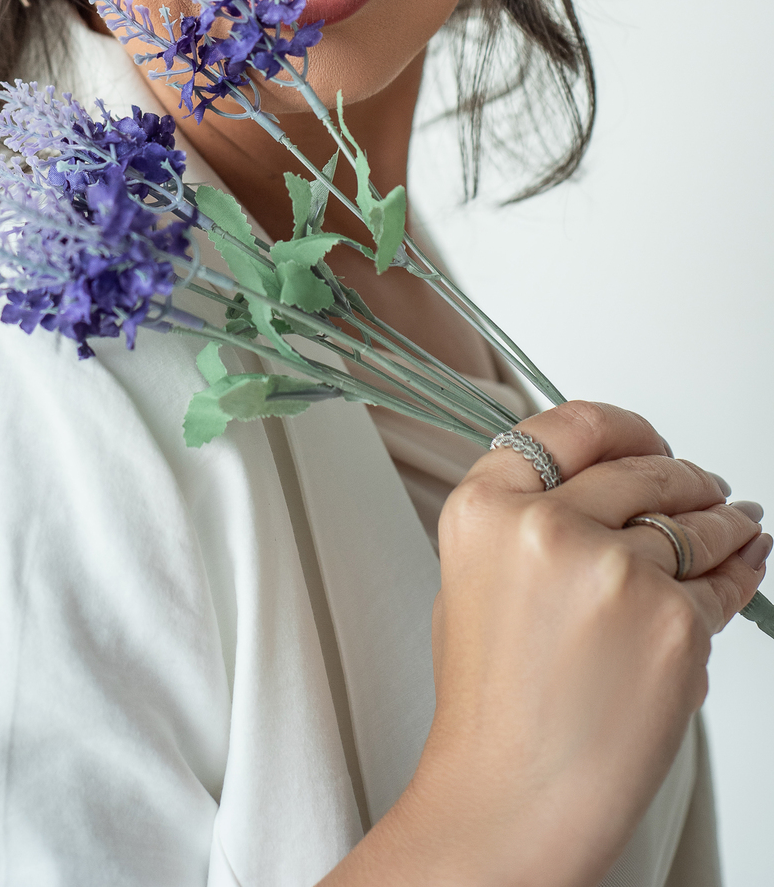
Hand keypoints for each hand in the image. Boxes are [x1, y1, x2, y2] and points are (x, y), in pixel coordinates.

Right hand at [324, 401, 767, 886]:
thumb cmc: (493, 704)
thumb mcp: (476, 577)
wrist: (511, 796)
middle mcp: (547, 525)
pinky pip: (721, 584)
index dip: (622, 428)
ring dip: (724, 517)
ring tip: (739, 520)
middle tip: (704, 483)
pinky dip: (741, 568)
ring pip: (692, 520)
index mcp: (486, 507)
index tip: (649, 438)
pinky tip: (748, 560)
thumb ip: (526, 517)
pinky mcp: (671, 620)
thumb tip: (602, 485)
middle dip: (683, 474)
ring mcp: (614, 571)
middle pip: (640, 469)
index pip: (570, 428)